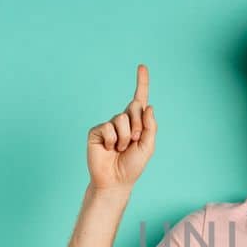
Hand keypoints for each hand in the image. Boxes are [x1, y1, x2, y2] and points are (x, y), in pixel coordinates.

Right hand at [87, 64, 156, 188]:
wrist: (115, 181)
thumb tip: (148, 106)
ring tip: (120, 149)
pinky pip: (108, 128)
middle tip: (133, 143)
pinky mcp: (96, 131)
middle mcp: (122, 120)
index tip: (142, 66)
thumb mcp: (148, 146)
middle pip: (135, 108)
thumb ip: (150, 126)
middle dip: (139, 127)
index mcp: (137, 122)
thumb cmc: (132, 165)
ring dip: (126, 137)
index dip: (141, 82)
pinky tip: (109, 149)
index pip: (139, 99)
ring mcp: (109, 125)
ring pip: (122, 119)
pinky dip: (112, 140)